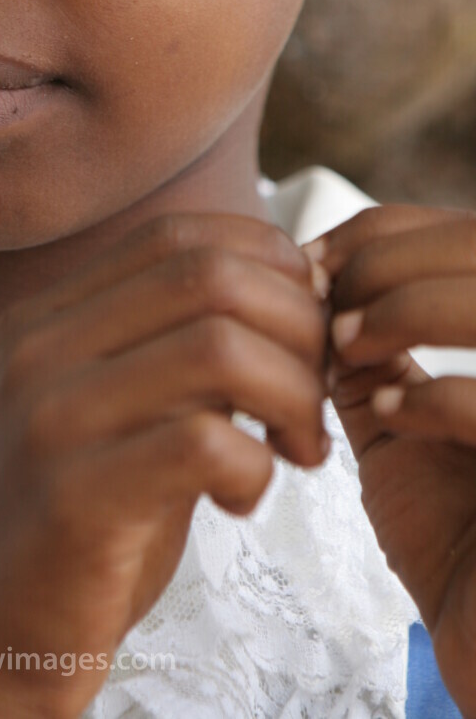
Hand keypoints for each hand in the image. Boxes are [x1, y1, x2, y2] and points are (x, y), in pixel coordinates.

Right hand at [0, 213, 326, 718]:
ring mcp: (47, 418)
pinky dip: (256, 468)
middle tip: (313, 399)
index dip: (265, 265)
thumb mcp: (108, 410)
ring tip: (295, 448)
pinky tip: (239, 499)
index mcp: (41, 317)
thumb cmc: (77, 525)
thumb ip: (168, 346)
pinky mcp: (72, 497)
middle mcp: (36, 349)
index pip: (177, 234)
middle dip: (297, 329)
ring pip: (219, 348)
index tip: (302, 330)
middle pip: (207, 276)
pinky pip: (206, 442)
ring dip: (292, 396)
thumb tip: (292, 289)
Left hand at [310, 205, 475, 718]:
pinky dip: (433, 396)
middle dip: (388, 261)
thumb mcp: (405, 428)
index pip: (467, 231)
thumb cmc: (457, 541)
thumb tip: (314, 283)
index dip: (386, 233)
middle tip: (322, 299)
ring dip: (408, 308)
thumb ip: (372, 355)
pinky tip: (387, 413)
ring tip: (345, 346)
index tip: (312, 261)